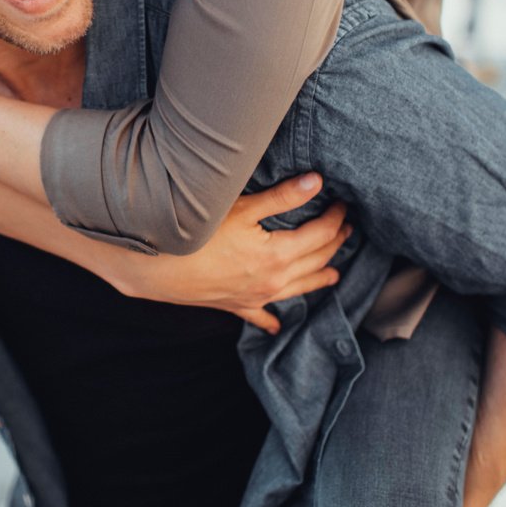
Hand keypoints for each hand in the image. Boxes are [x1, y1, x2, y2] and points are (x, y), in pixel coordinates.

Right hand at [116, 173, 350, 333]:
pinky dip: (273, 318)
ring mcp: (256, 297)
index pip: (320, 234)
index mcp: (278, 256)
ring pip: (298, 289)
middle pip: (315, 261)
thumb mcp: (242, 208)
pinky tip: (279, 324)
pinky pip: (262, 315)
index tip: (343, 203)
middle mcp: (273, 282)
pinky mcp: (237, 306)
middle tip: (348, 228)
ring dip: (319, 278)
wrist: (157, 267)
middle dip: (335, 243)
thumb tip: (317, 182)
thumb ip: (282, 197)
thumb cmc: (198, 233)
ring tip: (335, 273)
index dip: (335, 217)